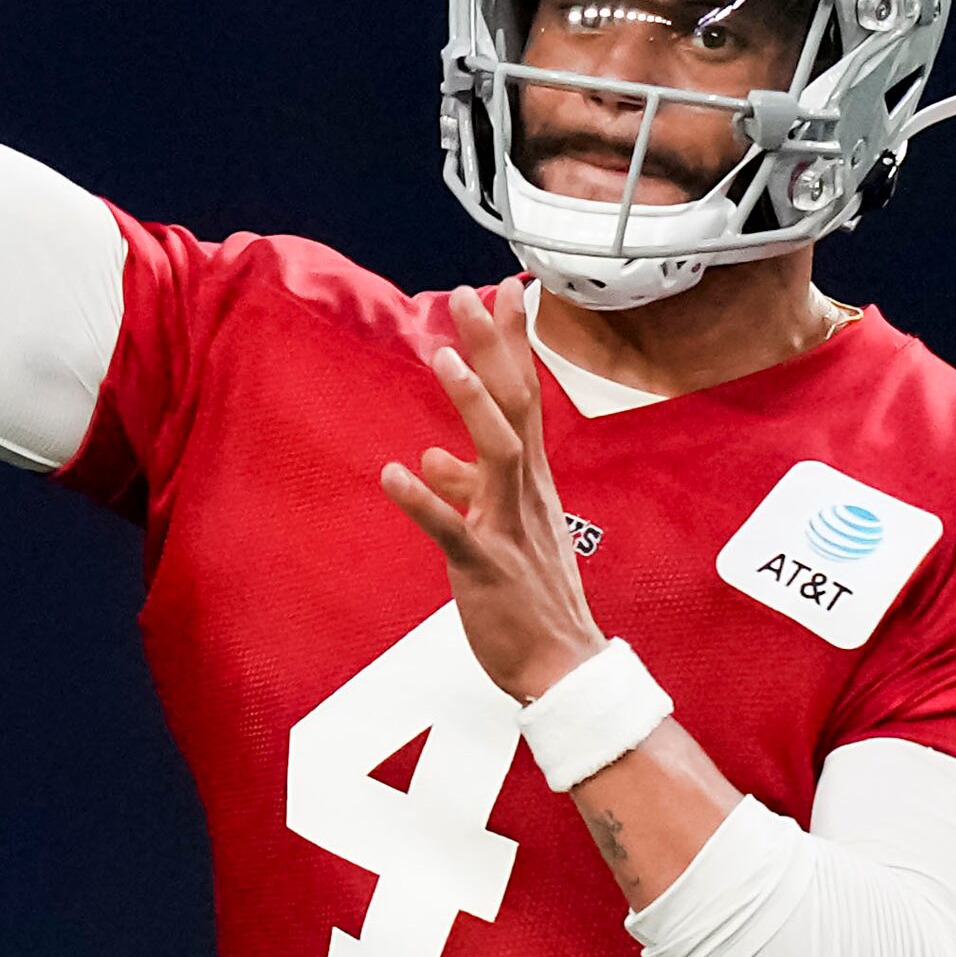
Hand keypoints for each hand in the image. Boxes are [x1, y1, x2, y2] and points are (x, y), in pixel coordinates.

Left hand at [381, 278, 606, 701]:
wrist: (562, 667)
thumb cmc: (532, 597)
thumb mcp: (500, 530)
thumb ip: (467, 489)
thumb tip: (432, 455)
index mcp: (529, 479)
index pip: (524, 395)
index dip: (512, 342)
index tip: (503, 289)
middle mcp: (526, 491)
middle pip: (514, 404)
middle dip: (493, 347)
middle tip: (471, 292)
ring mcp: (509, 527)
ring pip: (496, 452)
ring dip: (470, 402)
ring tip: (442, 355)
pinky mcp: (486, 568)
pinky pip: (453, 530)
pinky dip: (425, 501)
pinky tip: (394, 474)